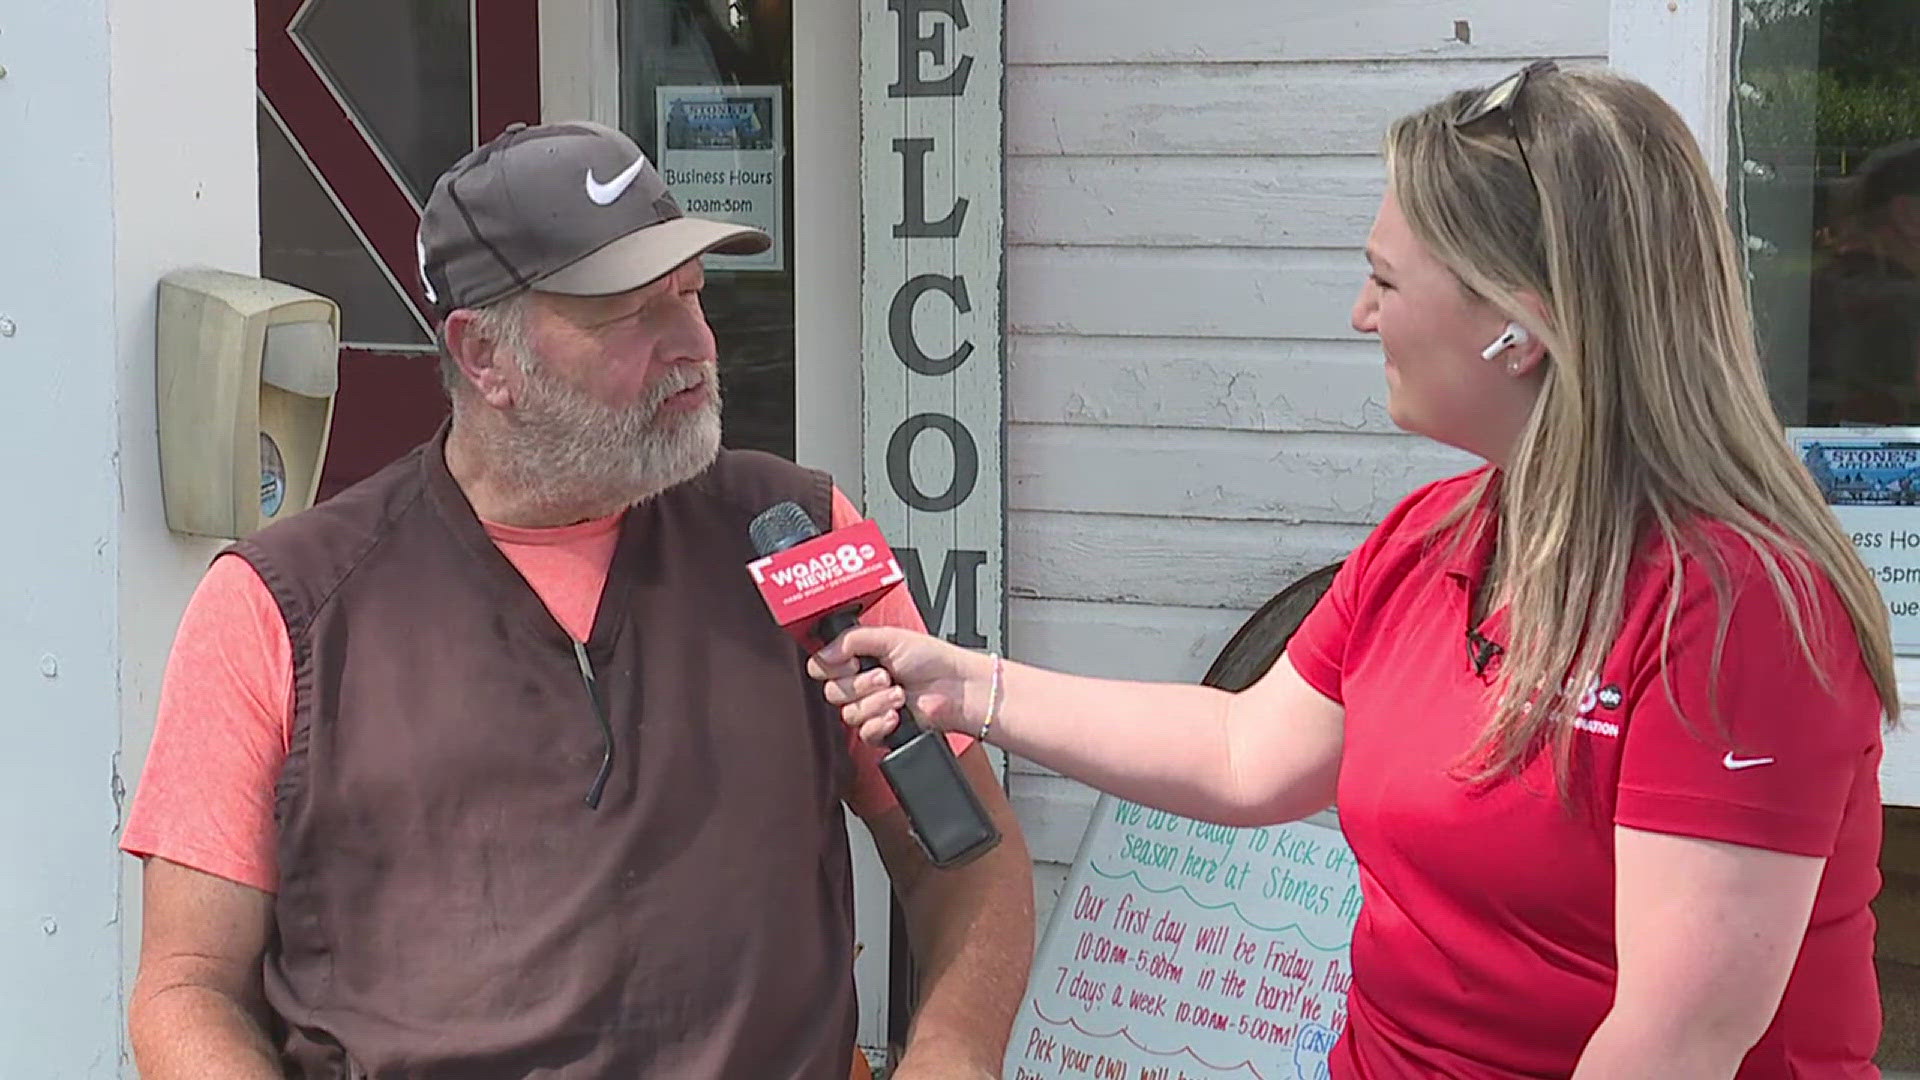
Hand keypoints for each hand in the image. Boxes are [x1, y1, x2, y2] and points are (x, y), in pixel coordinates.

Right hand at [807, 625, 989, 743]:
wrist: (957, 688)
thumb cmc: (933, 659)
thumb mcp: (889, 636)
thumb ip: (851, 639)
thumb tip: (823, 651)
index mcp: (859, 659)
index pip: (822, 667)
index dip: (833, 666)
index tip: (854, 660)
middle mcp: (861, 684)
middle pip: (832, 692)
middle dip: (861, 684)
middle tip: (886, 676)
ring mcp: (870, 708)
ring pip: (848, 714)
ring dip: (876, 702)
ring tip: (900, 693)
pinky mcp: (881, 731)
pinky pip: (864, 733)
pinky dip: (881, 722)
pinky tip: (897, 714)